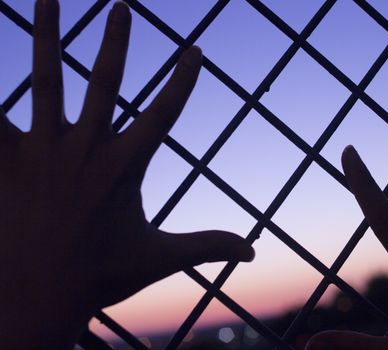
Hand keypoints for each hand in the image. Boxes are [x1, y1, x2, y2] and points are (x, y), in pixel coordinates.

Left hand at [0, 1, 253, 347]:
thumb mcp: (161, 257)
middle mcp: (85, 149)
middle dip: (116, 41)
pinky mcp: (5, 160)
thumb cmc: (101, 275)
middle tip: (121, 6)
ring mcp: (42, 151)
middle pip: (104, 81)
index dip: (182, 81)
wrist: (36, 297)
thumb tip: (254, 253)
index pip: (164, 114)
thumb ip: (209, 245)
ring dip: (48, 34)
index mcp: (124, 167)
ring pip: (45, 79)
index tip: (195, 50)